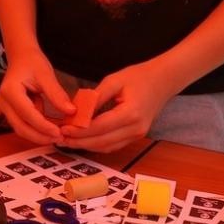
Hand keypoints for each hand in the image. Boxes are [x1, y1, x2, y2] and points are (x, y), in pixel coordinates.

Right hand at [0, 48, 68, 144]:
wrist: (21, 57)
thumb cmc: (32, 63)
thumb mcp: (46, 75)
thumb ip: (57, 94)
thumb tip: (71, 112)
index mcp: (10, 91)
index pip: (27, 114)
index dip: (43, 126)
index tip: (59, 132)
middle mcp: (3, 102)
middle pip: (21, 127)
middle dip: (40, 136)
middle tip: (59, 138)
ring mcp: (4, 108)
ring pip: (21, 129)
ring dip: (39, 135)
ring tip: (57, 135)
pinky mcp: (9, 112)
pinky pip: (23, 125)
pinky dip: (36, 129)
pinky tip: (50, 129)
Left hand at [61, 62, 176, 152]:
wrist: (163, 81)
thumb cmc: (139, 76)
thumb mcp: (114, 80)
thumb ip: (96, 97)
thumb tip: (77, 112)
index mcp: (130, 113)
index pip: (99, 127)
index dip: (79, 131)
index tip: (63, 129)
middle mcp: (135, 128)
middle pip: (102, 142)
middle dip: (79, 142)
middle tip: (60, 138)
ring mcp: (138, 135)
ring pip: (107, 147)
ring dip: (87, 146)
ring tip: (68, 141)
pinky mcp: (136, 136)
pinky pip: (114, 145)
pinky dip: (98, 145)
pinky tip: (84, 140)